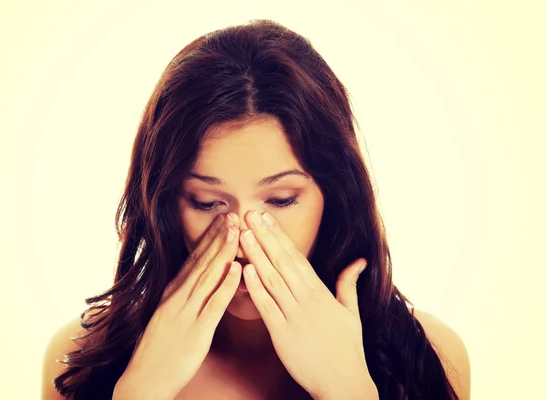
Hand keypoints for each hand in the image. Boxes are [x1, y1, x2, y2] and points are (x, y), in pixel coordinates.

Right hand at [113, 214, 241, 399]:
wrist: (144, 379)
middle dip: (218, 237)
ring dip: (223, 252)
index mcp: (171, 293)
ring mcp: (186, 313)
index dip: (208, 238)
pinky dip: (225, 285)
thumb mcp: (166, 315)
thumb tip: (196, 280)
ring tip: (236, 231)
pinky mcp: (196, 331)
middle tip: (233, 215)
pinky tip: (237, 270)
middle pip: (201, 262)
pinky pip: (214, 305)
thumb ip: (181, 297)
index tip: (221, 220)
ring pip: (207, 277)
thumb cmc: (158, 349)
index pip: (192, 259)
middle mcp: (177, 298)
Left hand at [238, 211, 378, 399]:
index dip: (279, 235)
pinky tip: (245, 269)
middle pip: (282, 261)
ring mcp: (294, 316)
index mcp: (321, 292)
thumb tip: (359, 261)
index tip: (265, 217)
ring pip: (272, 279)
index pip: (296, 256)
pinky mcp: (282, 335)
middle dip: (264, 236)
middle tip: (248, 214)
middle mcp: (306, 299)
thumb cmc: (347, 349)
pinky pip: (267, 307)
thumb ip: (349, 284)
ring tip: (242, 234)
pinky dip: (256, 287)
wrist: (344, 383)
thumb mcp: (351, 313)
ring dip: (256, 255)